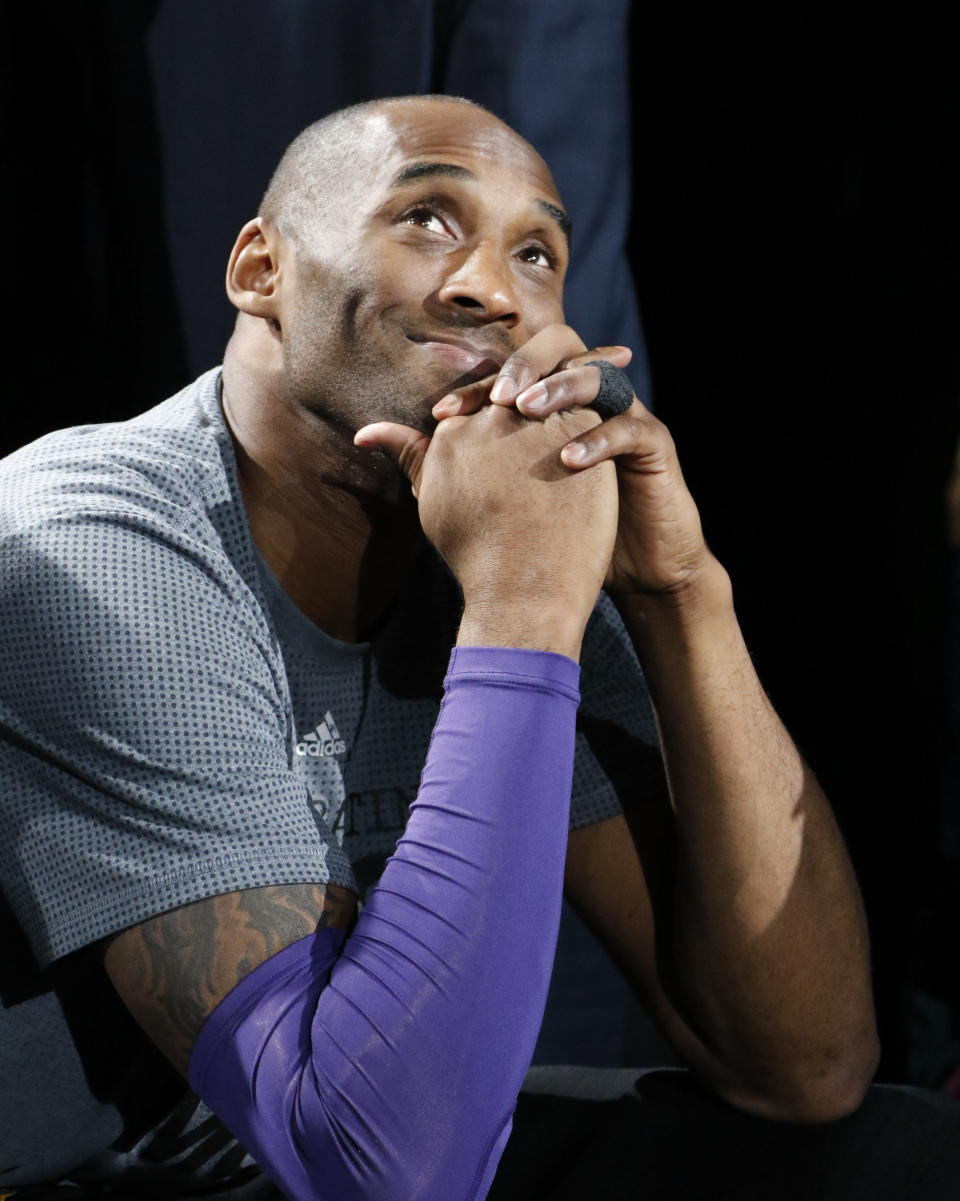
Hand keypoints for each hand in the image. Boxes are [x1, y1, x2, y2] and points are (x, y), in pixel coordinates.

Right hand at [354, 401, 617, 657]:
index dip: (506, 424)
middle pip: (518, 391)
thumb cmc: (475, 555)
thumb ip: (407, 454)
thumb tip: (363, 432)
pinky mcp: (581, 435)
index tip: (523, 459)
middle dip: (537, 407)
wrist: (522, 591)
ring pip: (557, 395)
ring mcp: (537, 423)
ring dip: (570, 413)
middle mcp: (493, 417)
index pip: (483, 402)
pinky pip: (595, 411)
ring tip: (580, 448)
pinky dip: (598, 428)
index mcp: (455, 429)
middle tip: (558, 443)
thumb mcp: (432, 501)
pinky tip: (602, 453)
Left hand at [432, 324, 710, 597]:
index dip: (477, 387)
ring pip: (597, 375)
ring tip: (527, 415)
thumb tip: (363, 436)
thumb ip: (432, 462)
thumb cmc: (561, 534)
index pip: (513, 372)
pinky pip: (629, 427)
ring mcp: (622, 416)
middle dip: (523, 367)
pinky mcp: (653, 445)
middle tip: (497, 400)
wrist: (631, 568)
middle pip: (559, 348)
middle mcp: (586, 400)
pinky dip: (599, 439)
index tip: (441, 415)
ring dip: (560, 389)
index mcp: (550, 405)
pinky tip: (568, 462)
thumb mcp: (489, 495)